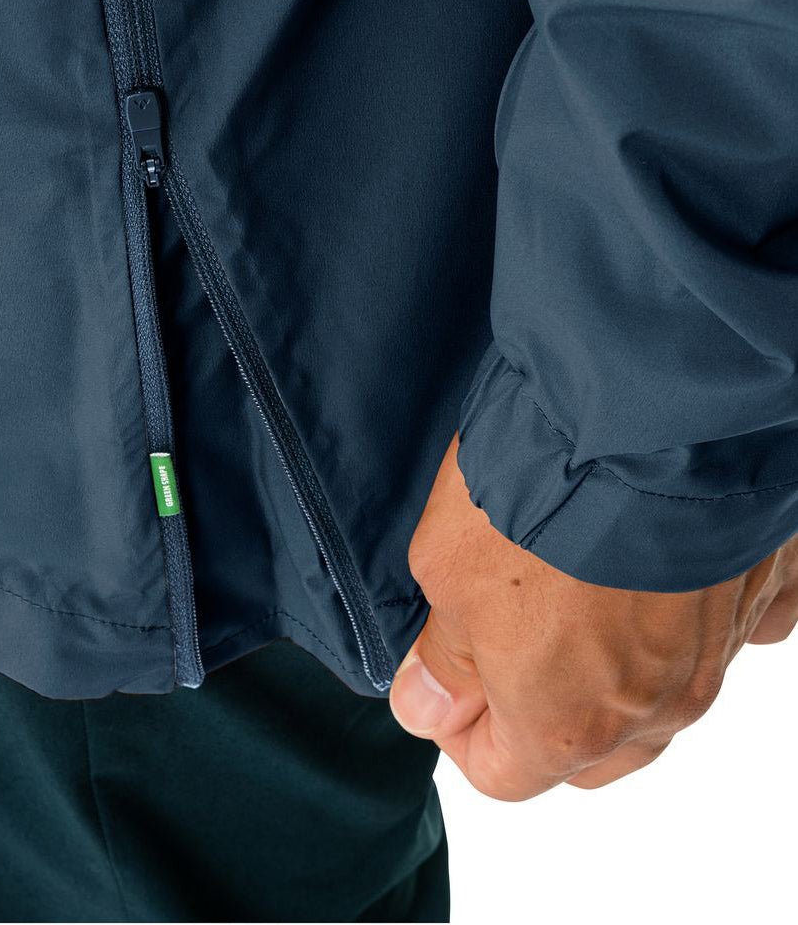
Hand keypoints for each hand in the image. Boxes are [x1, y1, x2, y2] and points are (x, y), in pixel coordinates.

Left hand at [390, 433, 797, 799]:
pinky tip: (661, 569)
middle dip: (539, 712)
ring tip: (573, 589)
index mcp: (566, 724)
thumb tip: (429, 706)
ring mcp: (717, 654)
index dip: (462, 730)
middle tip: (502, 638)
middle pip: (590, 751)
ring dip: (615, 664)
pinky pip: (731, 628)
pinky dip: (696, 613)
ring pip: (660, 695)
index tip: (444, 680)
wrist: (644, 415)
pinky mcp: (761, 593)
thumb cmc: (538, 492)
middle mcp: (654, 709)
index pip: (505, 775)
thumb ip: (442, 657)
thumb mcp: (445, 570)